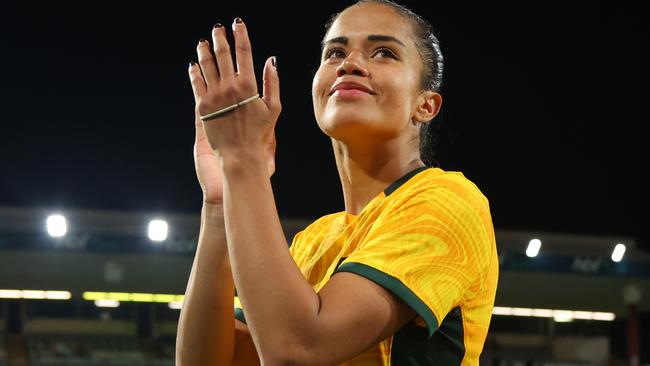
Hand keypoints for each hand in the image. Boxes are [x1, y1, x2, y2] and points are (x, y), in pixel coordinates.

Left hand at [188, 18, 279, 174]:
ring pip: (207, 65)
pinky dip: (194, 71)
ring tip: (203, 42)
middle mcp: (230, 87)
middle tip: (218, 29)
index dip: (241, 35)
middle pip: (223, 54)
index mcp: (249, 85)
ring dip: (204, 51)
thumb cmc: (258, 134)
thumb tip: (271, 61)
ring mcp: (214, 95)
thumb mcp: (273, 108)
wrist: (239, 154)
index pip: (244, 52)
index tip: (238, 24)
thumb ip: (272, 82)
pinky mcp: (202, 106)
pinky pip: (196, 83)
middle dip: (220, 38)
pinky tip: (194, 64)